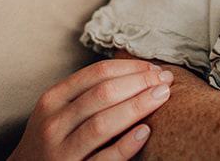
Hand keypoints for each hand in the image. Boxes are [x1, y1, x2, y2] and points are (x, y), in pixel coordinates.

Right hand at [9, 60, 173, 160]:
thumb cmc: (54, 137)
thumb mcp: (60, 109)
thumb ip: (89, 91)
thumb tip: (142, 71)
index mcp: (53, 100)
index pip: (97, 74)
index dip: (130, 68)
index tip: (155, 68)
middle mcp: (54, 124)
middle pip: (102, 95)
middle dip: (139, 83)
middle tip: (166, 80)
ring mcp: (62, 151)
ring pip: (102, 124)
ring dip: (137, 107)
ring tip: (162, 96)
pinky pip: (104, 159)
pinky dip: (126, 144)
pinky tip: (145, 132)